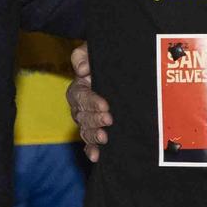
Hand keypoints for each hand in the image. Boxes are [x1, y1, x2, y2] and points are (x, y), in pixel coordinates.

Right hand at [68, 42, 113, 162]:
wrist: (126, 72)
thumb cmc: (108, 59)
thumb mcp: (95, 50)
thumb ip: (84, 55)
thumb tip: (82, 70)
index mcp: (80, 86)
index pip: (80, 95)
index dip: (91, 101)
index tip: (105, 105)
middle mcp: (82, 105)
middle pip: (82, 116)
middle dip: (94, 119)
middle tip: (108, 120)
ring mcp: (89, 119)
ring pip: (85, 130)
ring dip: (93, 136)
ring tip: (105, 138)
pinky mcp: (98, 130)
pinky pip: (90, 143)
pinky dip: (91, 150)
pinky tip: (96, 156)